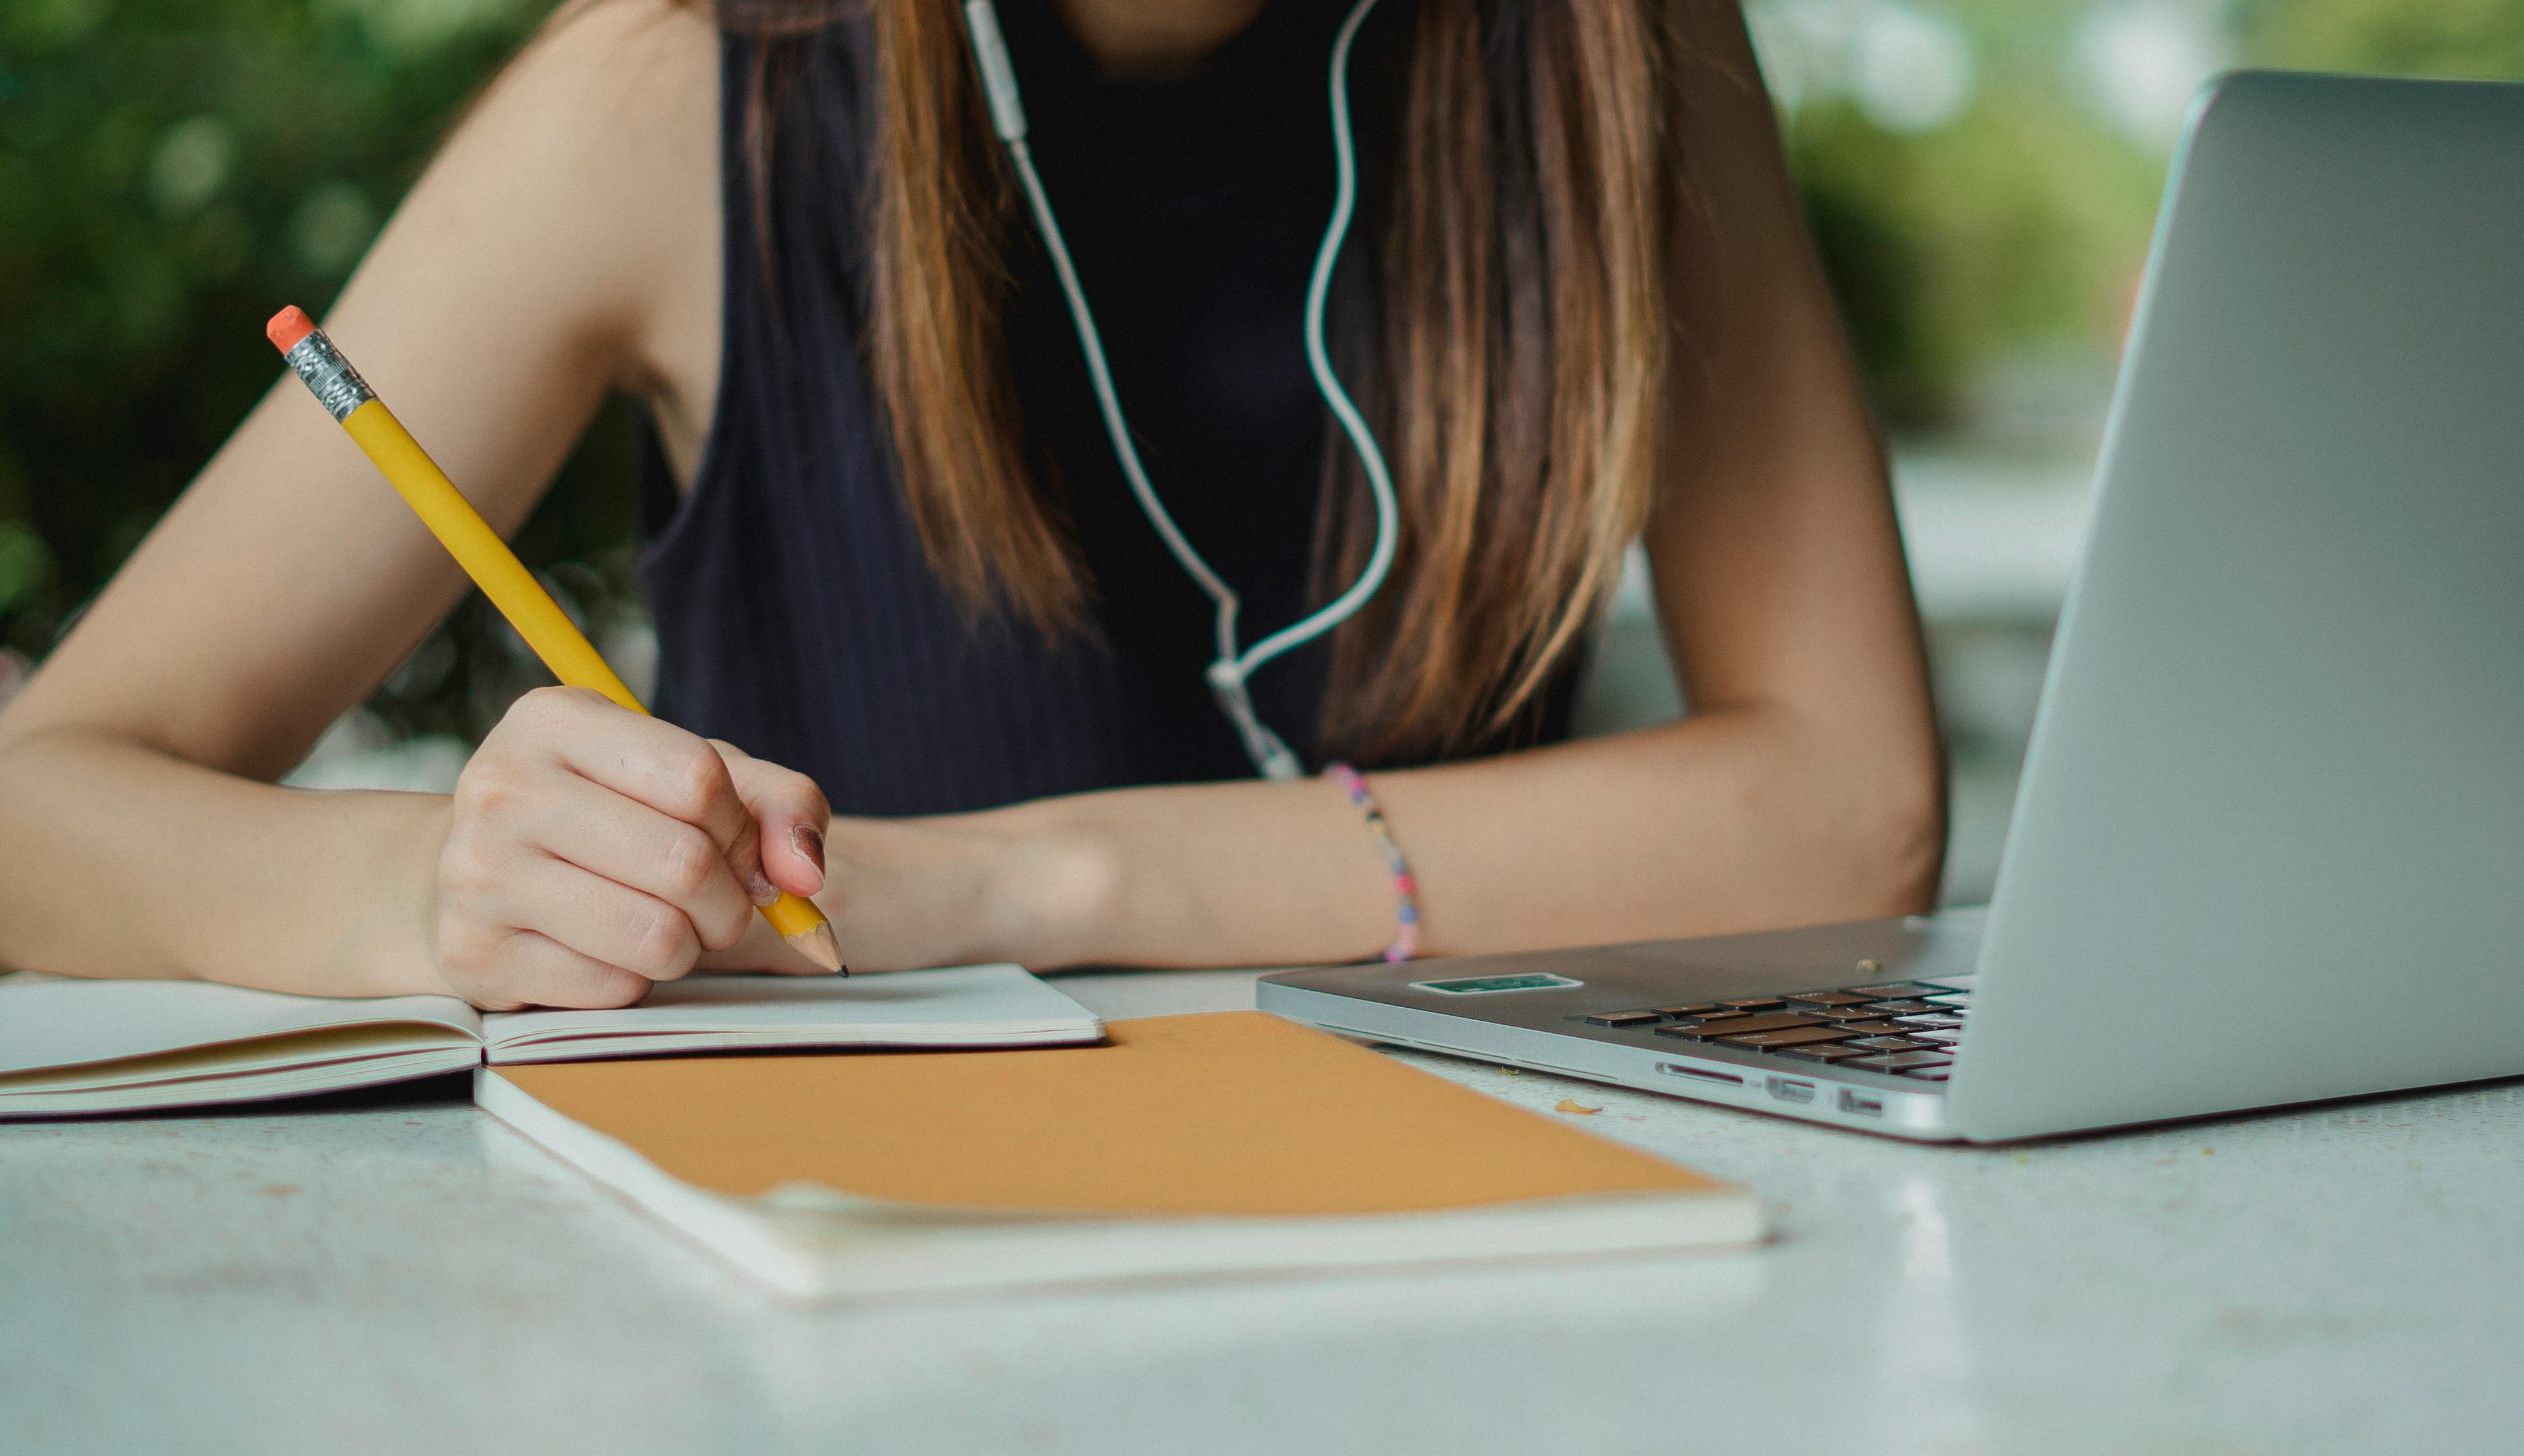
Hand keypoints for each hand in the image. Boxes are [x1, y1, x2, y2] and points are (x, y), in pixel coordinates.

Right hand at [427, 687, 829, 1008]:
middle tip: (712, 899)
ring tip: (661, 922)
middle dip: (728, 898)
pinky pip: (614, 989)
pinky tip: (604, 949)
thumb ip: (780, 804)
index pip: (699, 779)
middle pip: (684, 863)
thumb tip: (805, 873)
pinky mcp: (477, 956)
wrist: (479, 872)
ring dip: (688, 945)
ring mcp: (478, 875)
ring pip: (656, 936)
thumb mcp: (692, 778)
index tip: (728, 839)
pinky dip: (634, 980)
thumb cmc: (608, 815)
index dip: (740, 826)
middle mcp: (503, 788)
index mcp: (555, 720)